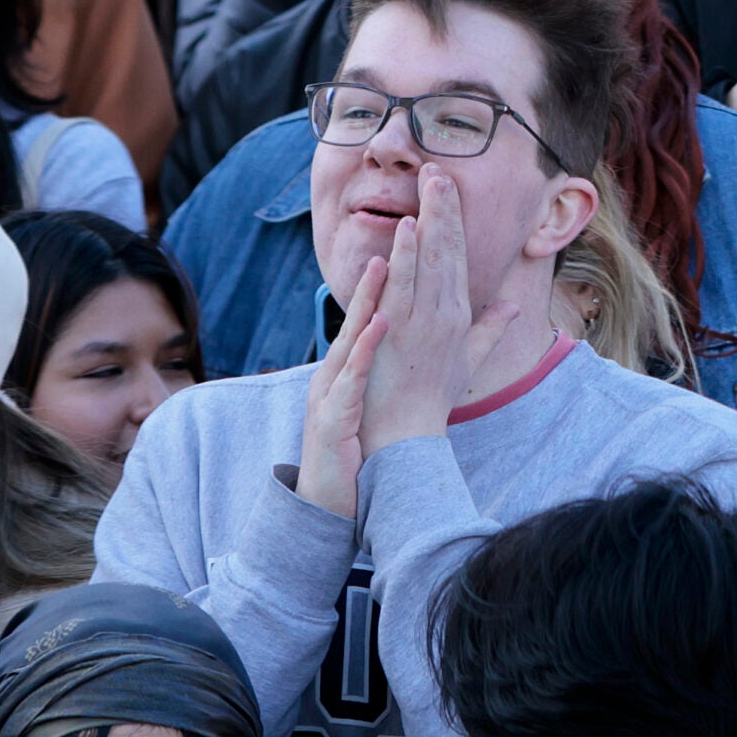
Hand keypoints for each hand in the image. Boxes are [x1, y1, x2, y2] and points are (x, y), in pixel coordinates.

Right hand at [295, 259, 387, 517]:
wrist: (327, 502)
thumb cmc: (353, 454)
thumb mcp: (369, 407)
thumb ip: (380, 374)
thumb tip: (394, 348)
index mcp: (348, 373)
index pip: (369, 320)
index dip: (386, 285)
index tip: (409, 249)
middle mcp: (335, 375)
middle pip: (356, 317)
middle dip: (375, 276)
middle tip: (398, 233)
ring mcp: (330, 394)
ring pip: (349, 339)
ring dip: (365, 302)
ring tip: (385, 263)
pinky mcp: (332, 417)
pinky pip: (350, 378)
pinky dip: (363, 351)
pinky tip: (377, 326)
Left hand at [354, 160, 524, 459]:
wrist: (407, 430)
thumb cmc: (433, 395)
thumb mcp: (469, 358)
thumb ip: (491, 328)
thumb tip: (514, 307)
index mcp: (460, 315)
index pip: (460, 258)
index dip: (455, 221)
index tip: (448, 189)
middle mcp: (446, 313)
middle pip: (448, 252)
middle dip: (444, 209)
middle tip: (438, 170)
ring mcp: (423, 321)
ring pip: (429, 262)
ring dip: (430, 223)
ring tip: (428, 188)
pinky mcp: (400, 331)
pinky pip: (405, 286)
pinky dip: (407, 256)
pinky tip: (409, 229)